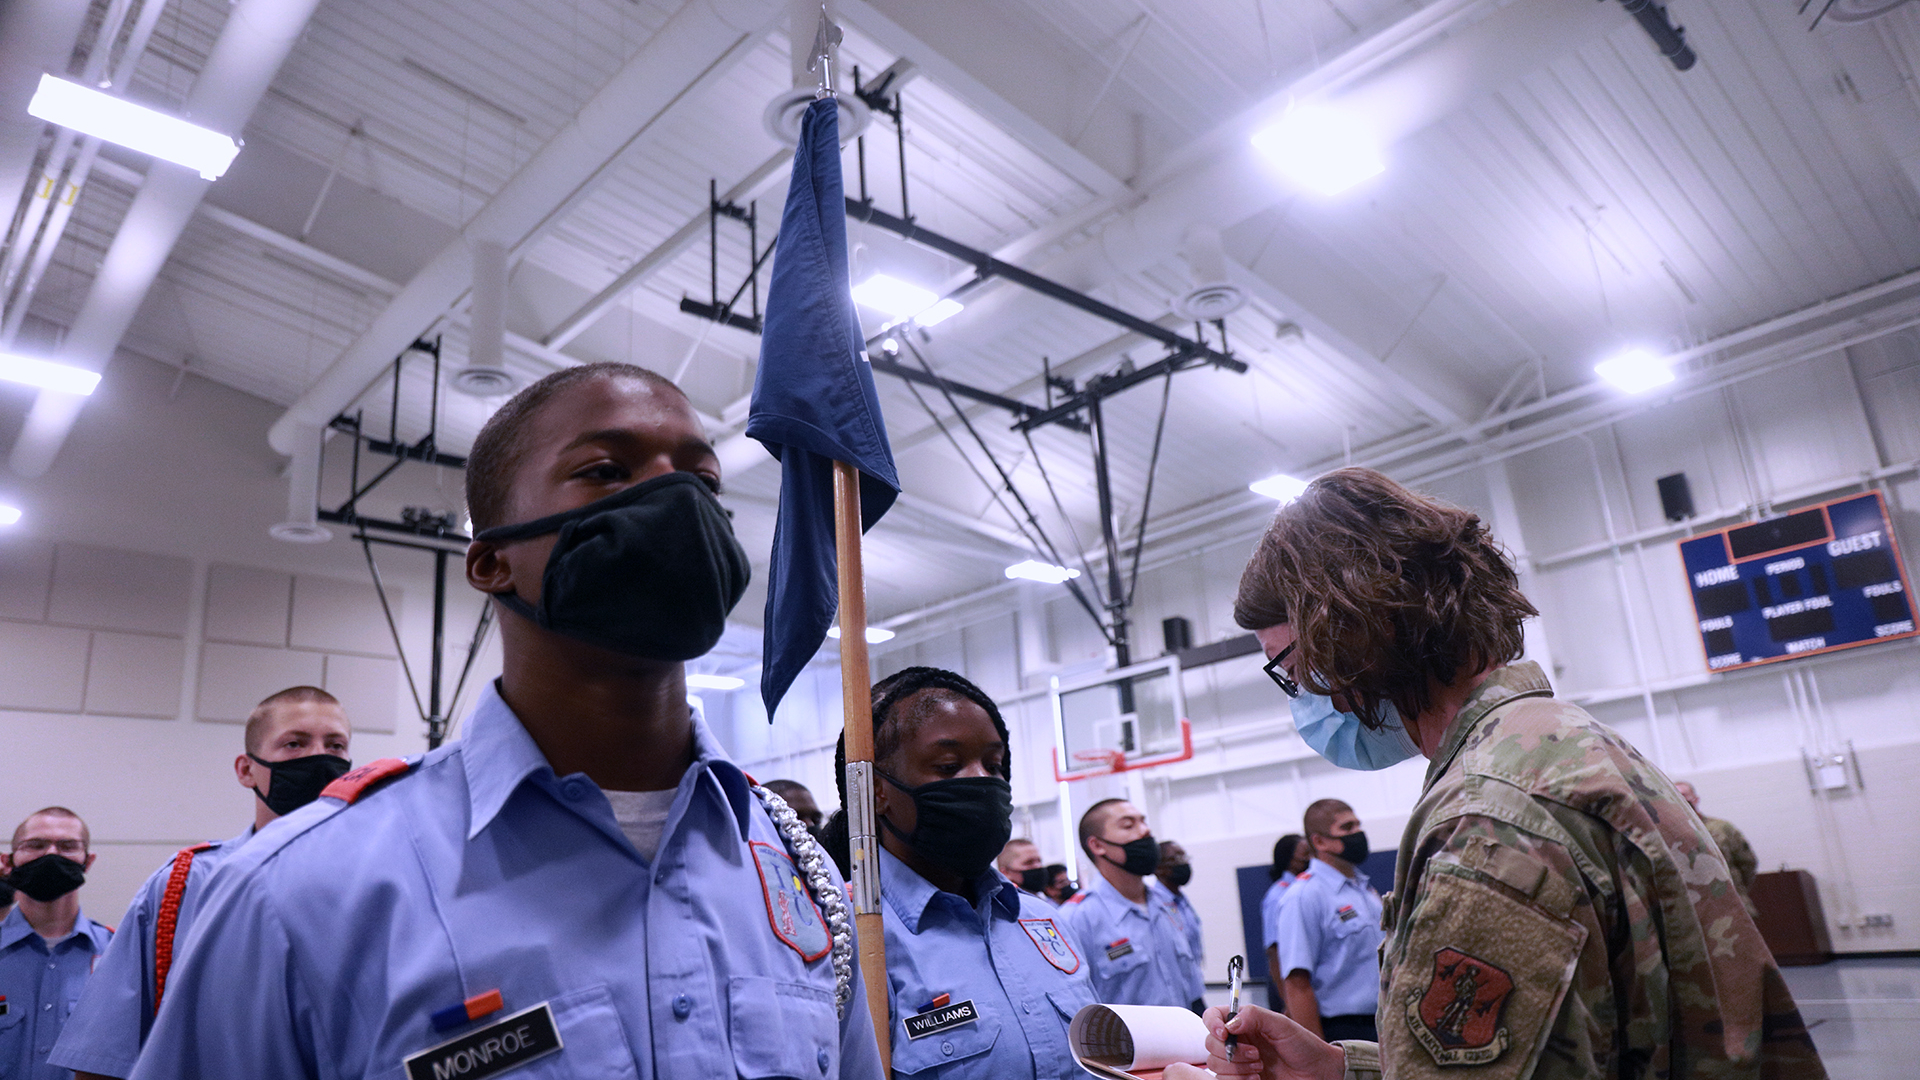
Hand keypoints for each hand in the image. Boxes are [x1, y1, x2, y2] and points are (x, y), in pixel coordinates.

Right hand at [1163, 1006, 1345, 1079]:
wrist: (1319, 1073)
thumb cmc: (1305, 1046)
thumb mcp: (1282, 1025)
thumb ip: (1255, 1016)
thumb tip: (1230, 1022)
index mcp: (1245, 1023)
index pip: (1213, 1017)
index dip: (1212, 1023)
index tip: (1224, 1033)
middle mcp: (1238, 1040)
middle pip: (1211, 1043)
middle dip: (1231, 1051)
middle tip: (1255, 1053)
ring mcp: (1239, 1061)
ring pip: (1216, 1064)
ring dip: (1236, 1067)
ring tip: (1259, 1066)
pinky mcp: (1242, 1078)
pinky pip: (1224, 1079)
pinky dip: (1238, 1079)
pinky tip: (1257, 1077)